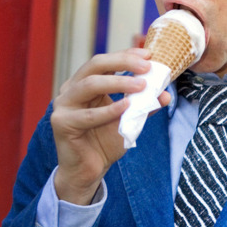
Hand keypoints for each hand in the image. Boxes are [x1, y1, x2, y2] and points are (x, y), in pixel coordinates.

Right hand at [50, 50, 169, 203]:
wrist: (89, 171)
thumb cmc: (105, 143)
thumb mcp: (128, 121)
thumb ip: (143, 107)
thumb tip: (164, 94)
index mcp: (84, 83)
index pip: (105, 62)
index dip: (126, 56)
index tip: (149, 55)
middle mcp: (71, 89)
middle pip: (95, 65)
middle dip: (122, 62)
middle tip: (146, 66)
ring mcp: (63, 105)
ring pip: (90, 84)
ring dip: (118, 83)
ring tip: (141, 85)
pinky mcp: (61, 123)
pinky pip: (88, 115)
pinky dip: (108, 110)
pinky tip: (126, 107)